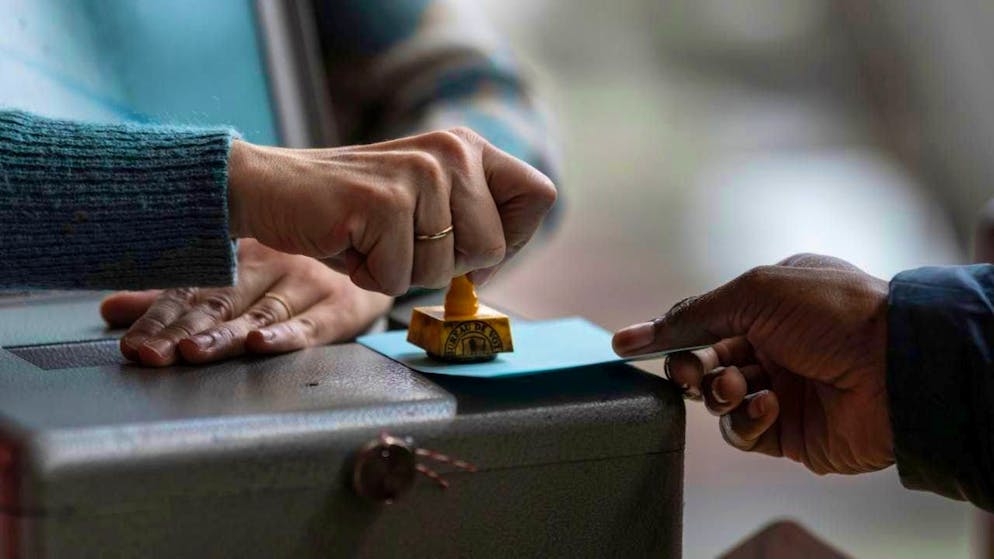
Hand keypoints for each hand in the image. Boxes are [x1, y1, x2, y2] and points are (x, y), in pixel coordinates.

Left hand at [101, 239, 392, 366]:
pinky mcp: (338, 306)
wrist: (374, 255)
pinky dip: (286, 336)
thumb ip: (178, 298)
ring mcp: (305, 284)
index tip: (133, 345)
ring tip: (193, 351)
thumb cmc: (299, 271)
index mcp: (239, 257)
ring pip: (259, 314)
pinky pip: (311, 323)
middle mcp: (270, 266)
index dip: (159, 318)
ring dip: (225, 336)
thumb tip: (112, 309)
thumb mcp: (237, 278)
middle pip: (220, 302)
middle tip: (153, 353)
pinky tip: (263, 345)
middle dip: (182, 330)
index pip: (191, 289)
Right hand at [225, 128, 556, 294]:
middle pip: (494, 247)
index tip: (468, 246)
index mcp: (468, 147)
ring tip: (371, 239)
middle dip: (446, 266)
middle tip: (401, 242)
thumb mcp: (426, 206)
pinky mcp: (383, 202)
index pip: (540, 195)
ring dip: (402, 273)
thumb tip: (495, 270)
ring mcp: (419, 174)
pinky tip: (349, 243)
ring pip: (444, 269)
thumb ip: (469, 223)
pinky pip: (399, 278)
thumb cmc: (352, 213)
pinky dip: (370, 276)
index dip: (513, 238)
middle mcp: (451, 151)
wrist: (273, 191)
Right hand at [612, 254, 893, 474]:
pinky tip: (766, 405)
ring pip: (717, 398)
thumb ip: (693, 315)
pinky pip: (743, 431)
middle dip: (689, 366)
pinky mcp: (787, 431)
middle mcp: (773, 346)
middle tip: (690, 370)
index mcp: (769, 305)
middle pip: (703, 361)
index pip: (702, 321)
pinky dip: (745, 419)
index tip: (625, 346)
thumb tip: (637, 333)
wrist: (895, 366)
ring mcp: (780, 389)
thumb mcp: (754, 292)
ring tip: (735, 384)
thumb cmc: (832, 313)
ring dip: (718, 391)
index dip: (665, 334)